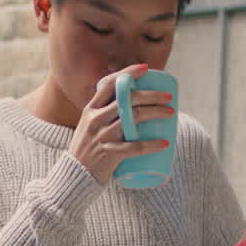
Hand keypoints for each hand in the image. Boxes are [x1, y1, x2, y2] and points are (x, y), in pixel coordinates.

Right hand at [68, 64, 175, 185]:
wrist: (74, 176)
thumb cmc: (88, 150)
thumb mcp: (90, 127)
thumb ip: (105, 115)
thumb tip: (132, 104)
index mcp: (90, 110)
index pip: (109, 84)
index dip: (128, 73)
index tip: (146, 68)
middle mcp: (95, 119)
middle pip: (128, 99)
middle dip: (152, 95)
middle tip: (168, 98)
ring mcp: (102, 136)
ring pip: (134, 118)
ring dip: (156, 113)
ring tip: (171, 114)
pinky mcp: (109, 154)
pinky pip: (135, 147)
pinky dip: (152, 145)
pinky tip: (164, 143)